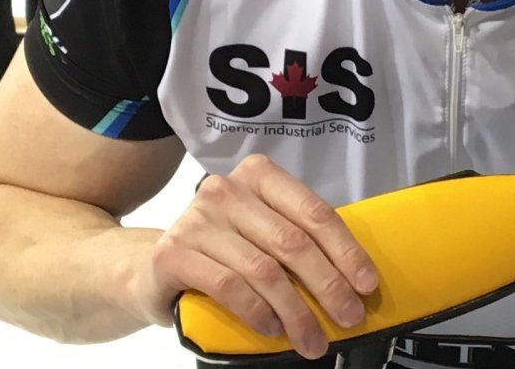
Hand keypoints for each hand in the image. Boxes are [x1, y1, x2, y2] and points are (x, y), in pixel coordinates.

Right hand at [135, 156, 377, 358]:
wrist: (148, 268)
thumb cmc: (220, 250)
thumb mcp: (261, 232)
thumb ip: (296, 239)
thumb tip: (353, 277)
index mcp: (259, 175)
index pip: (314, 212)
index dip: (345, 250)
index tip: (367, 283)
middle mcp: (227, 189)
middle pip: (292, 241)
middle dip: (328, 285)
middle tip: (349, 317)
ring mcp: (197, 218)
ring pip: (264, 269)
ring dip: (296, 311)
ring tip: (312, 339)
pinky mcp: (173, 252)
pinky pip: (228, 285)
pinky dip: (257, 312)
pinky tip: (272, 329)